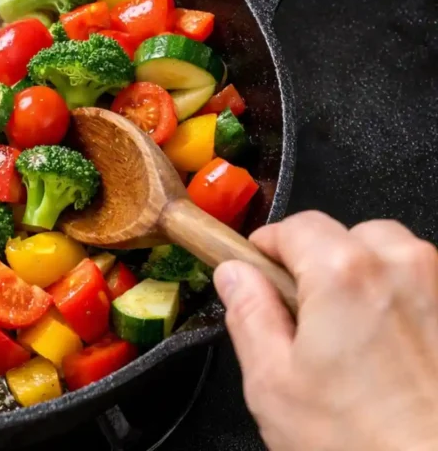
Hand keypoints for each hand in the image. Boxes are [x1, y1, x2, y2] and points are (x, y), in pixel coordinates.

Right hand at [215, 211, 437, 450]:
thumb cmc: (363, 444)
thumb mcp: (272, 382)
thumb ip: (248, 314)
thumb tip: (235, 276)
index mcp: (344, 273)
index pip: (296, 225)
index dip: (268, 249)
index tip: (257, 274)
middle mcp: (402, 268)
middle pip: (349, 236)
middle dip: (321, 265)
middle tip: (303, 319)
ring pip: (393, 259)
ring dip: (367, 283)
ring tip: (351, 343)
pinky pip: (424, 291)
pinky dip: (403, 308)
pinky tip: (388, 358)